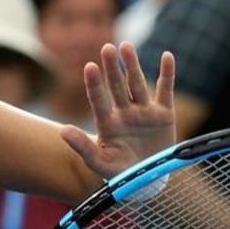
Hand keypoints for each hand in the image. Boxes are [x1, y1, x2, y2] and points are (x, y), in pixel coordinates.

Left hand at [61, 43, 176, 178]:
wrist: (146, 182)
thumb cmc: (120, 175)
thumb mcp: (100, 163)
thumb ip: (82, 148)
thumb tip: (62, 131)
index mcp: (107, 123)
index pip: (98, 100)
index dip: (94, 84)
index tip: (89, 67)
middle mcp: (124, 113)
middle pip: (117, 86)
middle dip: (112, 68)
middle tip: (107, 48)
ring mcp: (144, 112)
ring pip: (137, 84)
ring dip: (132, 65)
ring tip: (126, 46)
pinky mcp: (164, 114)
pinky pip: (166, 91)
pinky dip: (168, 74)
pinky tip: (167, 56)